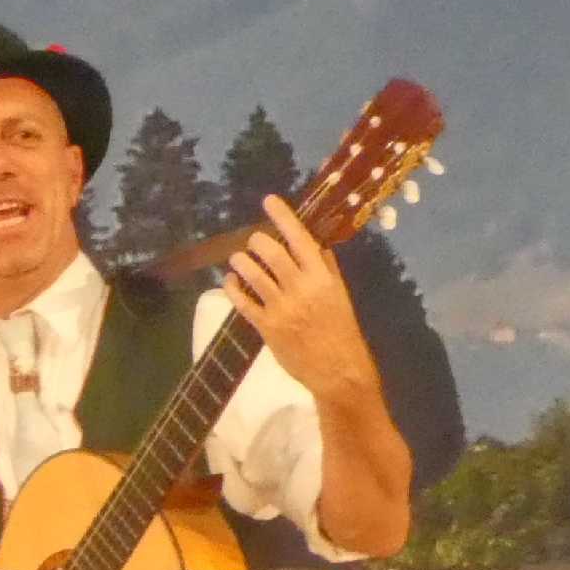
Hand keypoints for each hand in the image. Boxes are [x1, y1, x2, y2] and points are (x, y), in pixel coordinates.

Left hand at [223, 194, 379, 405]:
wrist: (337, 368)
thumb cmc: (340, 329)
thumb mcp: (339, 294)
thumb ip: (326, 269)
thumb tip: (315, 245)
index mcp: (323, 277)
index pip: (300, 239)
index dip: (283, 217)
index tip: (269, 201)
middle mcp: (301, 288)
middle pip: (273, 254)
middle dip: (259, 241)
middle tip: (253, 240)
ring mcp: (281, 308)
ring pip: (254, 275)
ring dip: (241, 262)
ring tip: (237, 258)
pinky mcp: (266, 326)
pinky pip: (243, 302)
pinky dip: (233, 288)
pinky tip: (229, 280)